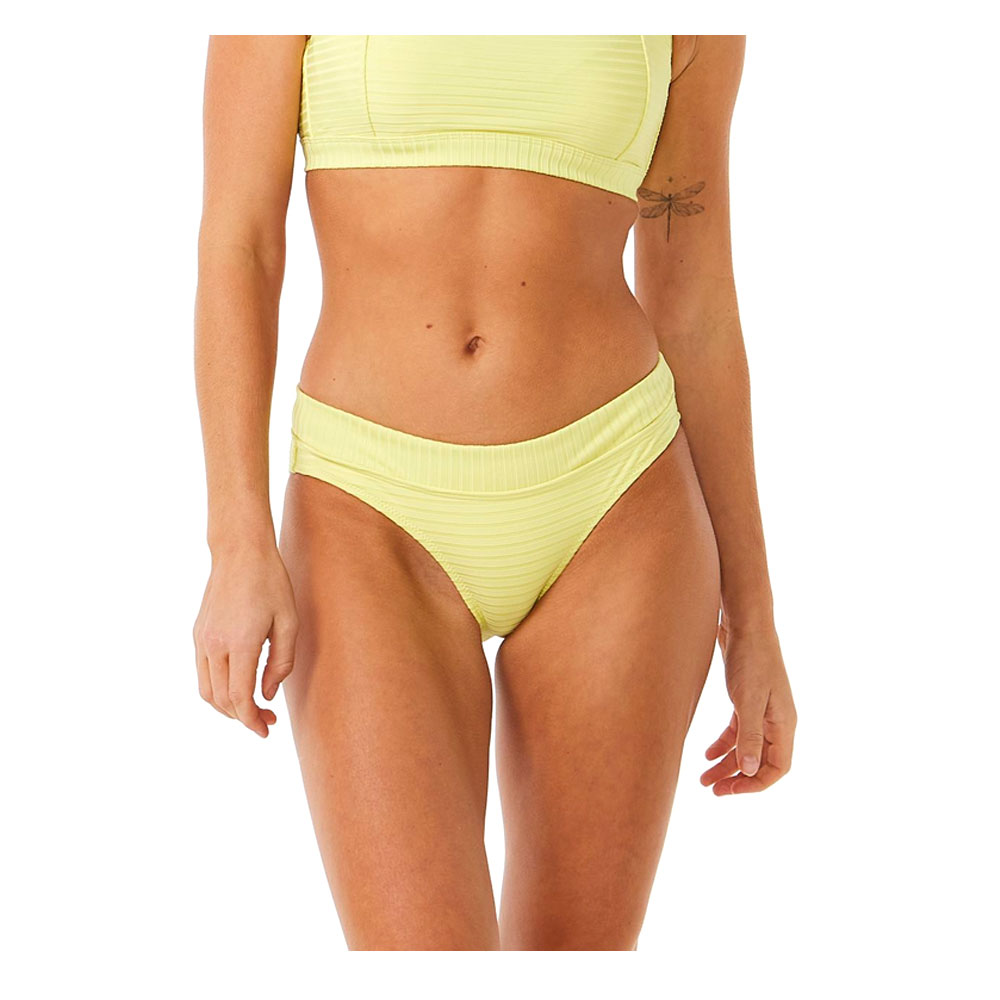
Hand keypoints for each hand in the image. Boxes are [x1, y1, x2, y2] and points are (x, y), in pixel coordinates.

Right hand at [192, 543, 298, 737]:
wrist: (240, 552)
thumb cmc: (271, 584)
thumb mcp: (289, 622)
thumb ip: (281, 663)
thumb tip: (267, 695)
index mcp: (241, 642)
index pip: (240, 697)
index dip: (252, 720)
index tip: (266, 730)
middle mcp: (215, 645)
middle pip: (222, 700)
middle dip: (243, 718)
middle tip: (267, 723)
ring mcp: (202, 640)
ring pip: (207, 691)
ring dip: (227, 708)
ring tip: (252, 709)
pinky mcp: (197, 634)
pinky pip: (202, 673)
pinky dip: (217, 690)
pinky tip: (237, 687)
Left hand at [700, 618, 795, 794]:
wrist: (745, 624)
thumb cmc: (750, 659)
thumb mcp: (747, 700)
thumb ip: (750, 736)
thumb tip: (751, 771)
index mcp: (784, 723)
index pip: (778, 767)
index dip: (756, 784)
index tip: (730, 791)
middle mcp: (776, 720)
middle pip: (760, 761)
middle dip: (737, 778)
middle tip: (711, 790)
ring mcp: (762, 710)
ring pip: (747, 748)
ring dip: (727, 764)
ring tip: (703, 778)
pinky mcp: (747, 700)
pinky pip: (739, 732)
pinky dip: (724, 744)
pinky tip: (706, 754)